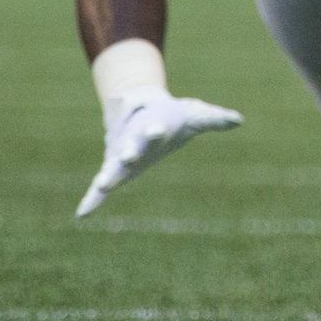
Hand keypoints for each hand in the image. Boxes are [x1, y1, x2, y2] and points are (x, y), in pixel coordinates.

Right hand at [76, 88, 241, 216]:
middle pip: (132, 144)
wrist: (139, 105)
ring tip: (103, 185)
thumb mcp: (195, 114)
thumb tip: (239, 120)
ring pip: (113, 165)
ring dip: (109, 175)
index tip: (156, 128)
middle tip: (128, 155)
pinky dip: (92, 199)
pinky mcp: (113, 167)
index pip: (157, 126)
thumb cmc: (174, 114)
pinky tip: (82, 214)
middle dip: (131, 149)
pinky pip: (99, 186)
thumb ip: (215, 119)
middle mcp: (135, 139)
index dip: (156, 128)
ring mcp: (121, 154)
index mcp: (155, 124)